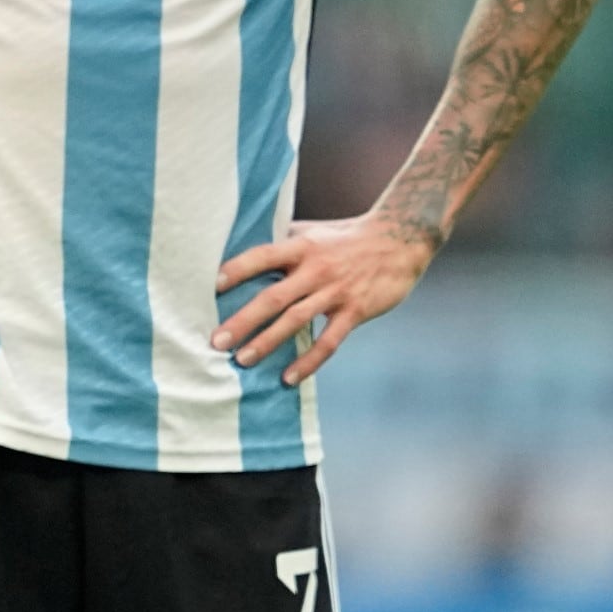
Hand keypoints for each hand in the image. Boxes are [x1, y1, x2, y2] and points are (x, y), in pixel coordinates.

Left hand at [211, 210, 435, 385]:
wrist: (401, 239)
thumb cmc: (347, 237)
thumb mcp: (314, 233)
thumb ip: (284, 243)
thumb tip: (243, 250)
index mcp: (302, 246)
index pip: (262, 256)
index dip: (237, 270)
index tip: (211, 287)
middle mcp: (316, 269)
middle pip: (273, 297)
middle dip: (243, 321)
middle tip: (216, 341)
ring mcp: (336, 292)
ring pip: (296, 321)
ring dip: (267, 343)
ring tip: (242, 361)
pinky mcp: (355, 311)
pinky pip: (328, 342)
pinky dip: (308, 361)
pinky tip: (288, 378)